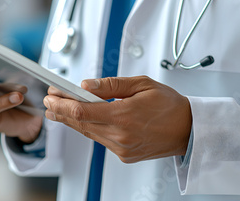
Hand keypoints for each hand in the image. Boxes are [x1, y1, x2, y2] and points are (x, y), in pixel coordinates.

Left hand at [43, 76, 191, 162]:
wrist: (189, 130)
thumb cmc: (170, 105)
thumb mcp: (142, 84)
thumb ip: (111, 85)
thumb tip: (87, 85)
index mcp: (123, 116)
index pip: (82, 111)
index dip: (62, 103)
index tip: (51, 95)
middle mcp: (120, 136)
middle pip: (80, 124)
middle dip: (61, 112)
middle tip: (50, 101)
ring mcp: (122, 148)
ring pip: (89, 133)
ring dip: (73, 121)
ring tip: (60, 110)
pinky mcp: (124, 155)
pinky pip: (101, 140)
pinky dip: (90, 128)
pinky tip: (84, 120)